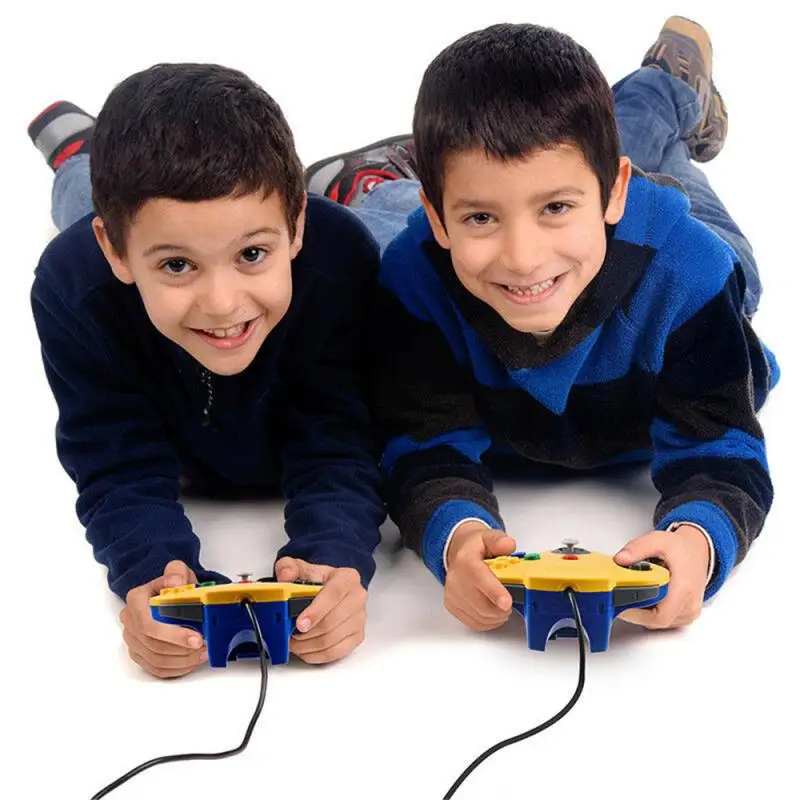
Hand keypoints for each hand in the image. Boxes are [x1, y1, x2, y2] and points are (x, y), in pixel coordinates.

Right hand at [120, 560, 207, 677]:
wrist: (168, 593)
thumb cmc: (172, 584)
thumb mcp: (177, 571)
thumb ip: (176, 573)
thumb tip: (176, 583)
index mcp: (135, 600)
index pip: (148, 625)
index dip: (173, 635)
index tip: (196, 638)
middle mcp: (130, 621)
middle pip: (153, 645)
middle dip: (182, 649)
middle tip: (203, 647)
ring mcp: (133, 640)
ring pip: (155, 660)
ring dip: (181, 661)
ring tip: (202, 654)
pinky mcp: (139, 653)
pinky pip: (155, 668)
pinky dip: (176, 668)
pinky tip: (192, 661)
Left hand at [275, 558, 367, 663]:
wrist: (332, 589)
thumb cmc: (319, 581)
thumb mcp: (302, 568)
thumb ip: (289, 568)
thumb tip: (284, 577)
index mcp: (347, 578)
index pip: (333, 595)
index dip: (316, 611)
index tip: (300, 624)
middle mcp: (357, 598)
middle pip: (331, 622)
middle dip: (306, 633)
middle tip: (289, 635)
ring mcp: (359, 619)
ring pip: (331, 640)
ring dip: (307, 646)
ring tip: (293, 642)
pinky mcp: (357, 636)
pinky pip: (336, 652)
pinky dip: (316, 655)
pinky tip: (305, 649)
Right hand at [444, 522, 516, 630]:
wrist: (459, 553)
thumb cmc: (476, 548)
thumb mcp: (489, 537)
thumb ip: (499, 541)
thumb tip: (508, 545)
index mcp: (465, 560)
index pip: (478, 578)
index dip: (494, 592)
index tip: (507, 602)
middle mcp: (455, 578)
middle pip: (480, 603)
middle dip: (501, 608)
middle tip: (511, 603)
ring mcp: (452, 594)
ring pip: (479, 616)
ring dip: (496, 616)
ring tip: (503, 606)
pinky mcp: (452, 606)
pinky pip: (473, 622)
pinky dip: (488, 621)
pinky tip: (493, 611)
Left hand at [614, 526, 710, 628]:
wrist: (697, 551)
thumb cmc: (681, 548)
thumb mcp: (657, 540)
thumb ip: (637, 548)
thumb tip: (620, 559)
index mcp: (684, 589)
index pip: (660, 616)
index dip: (636, 614)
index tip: (619, 604)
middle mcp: (689, 604)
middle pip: (655, 621)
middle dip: (633, 611)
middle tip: (618, 596)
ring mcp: (688, 612)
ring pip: (658, 623)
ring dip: (641, 612)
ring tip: (632, 593)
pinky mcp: (686, 615)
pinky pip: (663, 620)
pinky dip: (649, 612)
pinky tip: (643, 597)